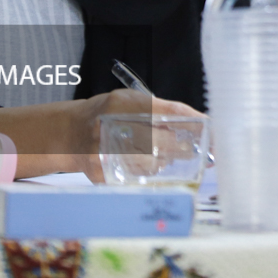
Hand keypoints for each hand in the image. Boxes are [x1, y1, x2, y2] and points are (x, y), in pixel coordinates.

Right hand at [0, 89, 202, 180]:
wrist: (67, 133)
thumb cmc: (106, 115)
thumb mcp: (129, 102)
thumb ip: (158, 110)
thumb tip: (198, 123)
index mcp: (123, 102)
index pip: (166, 110)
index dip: (193, 121)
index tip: (210, 129)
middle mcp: (112, 124)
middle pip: (161, 140)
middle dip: (183, 147)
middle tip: (196, 150)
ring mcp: (104, 149)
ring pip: (151, 162)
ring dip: (165, 161)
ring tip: (166, 156)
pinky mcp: (100, 171)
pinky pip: (135, 175)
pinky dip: (148, 171)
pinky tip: (148, 164)